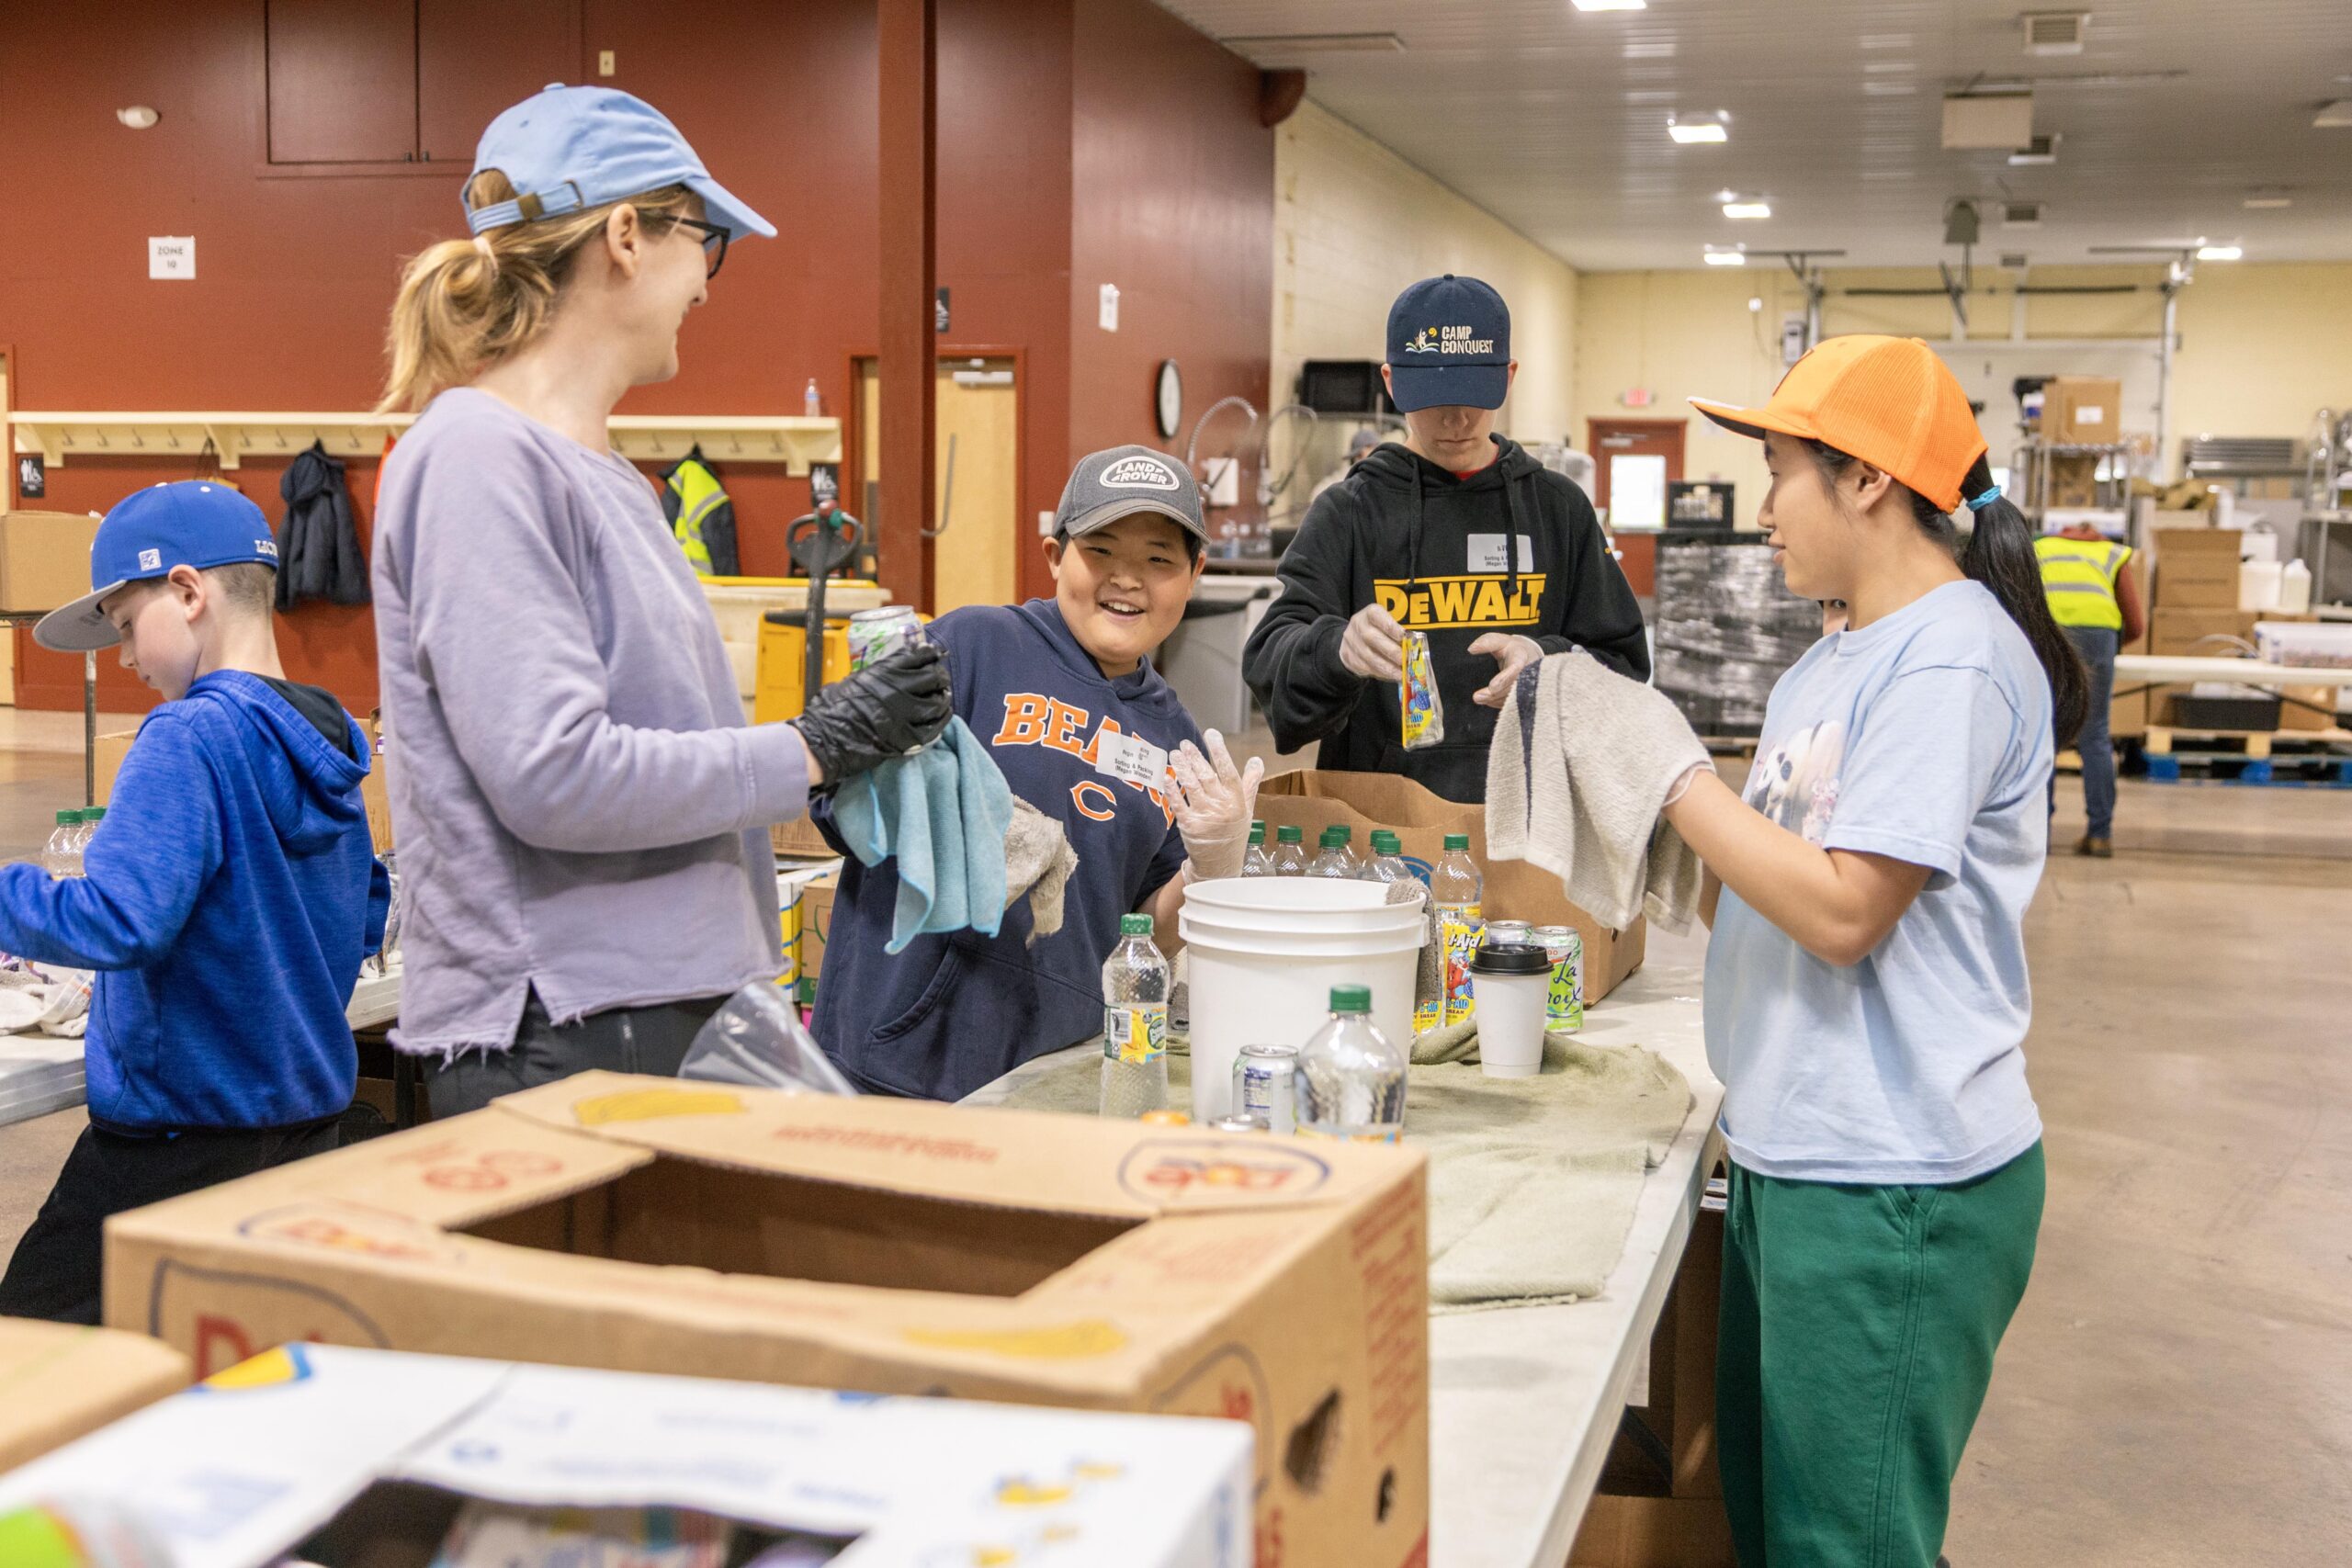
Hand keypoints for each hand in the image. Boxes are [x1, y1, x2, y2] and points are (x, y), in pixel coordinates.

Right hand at [790, 642, 951, 784]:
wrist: (824, 740)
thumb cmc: (830, 710)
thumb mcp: (854, 680)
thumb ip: (876, 675)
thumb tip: (891, 671)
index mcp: (883, 672)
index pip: (917, 655)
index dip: (930, 654)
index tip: (935, 655)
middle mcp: (897, 690)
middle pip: (933, 677)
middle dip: (939, 677)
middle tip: (939, 680)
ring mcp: (904, 714)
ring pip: (938, 702)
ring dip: (943, 699)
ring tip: (942, 698)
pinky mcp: (907, 738)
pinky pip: (934, 727)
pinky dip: (942, 720)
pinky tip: (942, 716)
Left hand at [1168, 729, 1265, 882]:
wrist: (1220, 865)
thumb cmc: (1234, 833)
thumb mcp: (1247, 809)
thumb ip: (1250, 783)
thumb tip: (1256, 760)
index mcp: (1237, 801)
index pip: (1228, 770)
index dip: (1219, 751)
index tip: (1211, 733)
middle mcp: (1222, 807)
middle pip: (1207, 776)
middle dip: (1195, 757)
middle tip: (1185, 743)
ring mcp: (1205, 817)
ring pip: (1192, 786)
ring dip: (1182, 768)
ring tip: (1175, 754)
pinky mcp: (1189, 826)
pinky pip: (1179, 804)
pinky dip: (1172, 790)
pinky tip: (1167, 777)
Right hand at [1340, 602, 1407, 681]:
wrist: (1355, 638)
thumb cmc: (1379, 630)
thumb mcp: (1388, 624)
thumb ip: (1398, 632)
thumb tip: (1412, 646)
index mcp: (1370, 613)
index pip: (1377, 616)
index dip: (1391, 627)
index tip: (1405, 637)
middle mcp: (1358, 625)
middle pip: (1372, 638)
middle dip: (1391, 651)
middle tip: (1404, 661)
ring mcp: (1351, 642)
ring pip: (1368, 657)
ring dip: (1387, 667)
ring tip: (1401, 673)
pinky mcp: (1349, 657)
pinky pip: (1365, 667)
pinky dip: (1381, 673)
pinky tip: (1392, 675)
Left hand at [1468, 633, 1544, 706]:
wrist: (1530, 655)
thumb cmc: (1512, 648)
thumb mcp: (1501, 641)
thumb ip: (1486, 643)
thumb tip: (1471, 649)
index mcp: (1521, 658)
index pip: (1514, 669)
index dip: (1504, 679)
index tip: (1491, 687)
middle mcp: (1527, 674)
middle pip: (1512, 687)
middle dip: (1495, 694)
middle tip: (1477, 697)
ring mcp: (1527, 685)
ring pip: (1512, 698)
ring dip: (1494, 700)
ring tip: (1478, 699)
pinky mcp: (1523, 694)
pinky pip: (1512, 703)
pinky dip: (1498, 703)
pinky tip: (1487, 701)